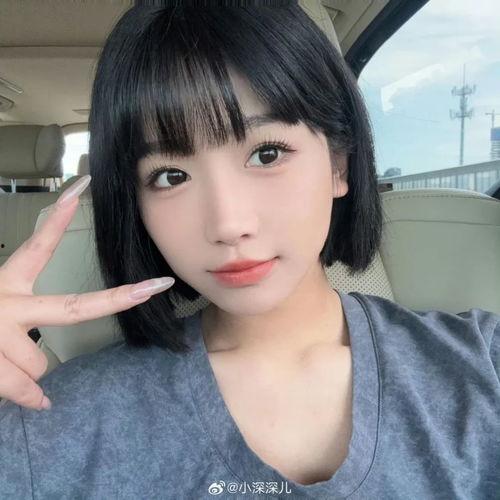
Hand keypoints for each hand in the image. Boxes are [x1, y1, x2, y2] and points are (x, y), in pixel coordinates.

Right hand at [0, 175, 173, 410]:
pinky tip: (17, 392)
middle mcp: (2, 304)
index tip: (80, 191)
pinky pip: (23, 391)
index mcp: (1, 285)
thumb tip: (45, 397)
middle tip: (156, 286)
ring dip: (22, 377)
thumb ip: (17, 346)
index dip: (58, 220)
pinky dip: (24, 399)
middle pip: (74, 306)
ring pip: (40, 367)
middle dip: (119, 298)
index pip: (35, 247)